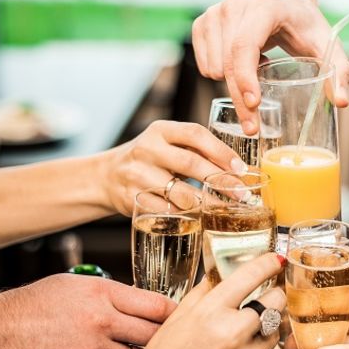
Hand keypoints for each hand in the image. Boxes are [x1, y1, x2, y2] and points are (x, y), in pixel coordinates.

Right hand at [0, 274, 175, 348]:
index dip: (177, 317)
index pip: (159, 305)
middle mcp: (102, 319)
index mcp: (103, 292)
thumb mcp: (74, 286)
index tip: (187, 324)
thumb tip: (143, 305)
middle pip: (156, 335)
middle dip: (167, 345)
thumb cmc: (29, 308)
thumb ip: (111, 295)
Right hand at [100, 120, 246, 215]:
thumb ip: (196, 150)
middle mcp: (147, 149)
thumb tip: (238, 169)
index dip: (221, 151)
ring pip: (179, 192)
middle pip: (190, 164)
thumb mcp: (167, 144)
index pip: (195, 134)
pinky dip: (186, 217)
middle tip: (241, 194)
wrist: (106, 176)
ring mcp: (137, 175)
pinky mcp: (131, 199)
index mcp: (160, 130)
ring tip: (225, 209)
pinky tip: (200, 219)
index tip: (240, 168)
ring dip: (207, 203)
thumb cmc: (149, 160)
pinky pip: (166, 211)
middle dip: (220, 181)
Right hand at [133, 253, 284, 348]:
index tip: (275, 260)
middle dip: (272, 297)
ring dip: (264, 329)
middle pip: (276, 302)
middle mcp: (233, 332)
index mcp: (212, 311)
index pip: (252, 276)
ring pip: (274, 332)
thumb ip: (203, 293)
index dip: (268, 264)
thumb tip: (219, 276)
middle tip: (264, 300)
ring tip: (241, 336)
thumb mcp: (177, 318)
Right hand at [192, 0, 348, 134]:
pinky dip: (221, 73)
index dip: (246, 78)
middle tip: (253, 127)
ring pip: (213, 69)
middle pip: (227, 64)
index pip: (244, 46)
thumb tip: (341, 103)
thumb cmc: (304, 22)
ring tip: (258, 69)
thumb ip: (338, 71)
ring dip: (233, 82)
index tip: (254, 105)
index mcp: (262, 8)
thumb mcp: (326, 42)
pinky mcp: (202, 23)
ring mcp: (214, 13)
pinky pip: (204, 66)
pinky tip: (244, 62)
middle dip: (240, 100)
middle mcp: (233, 7)